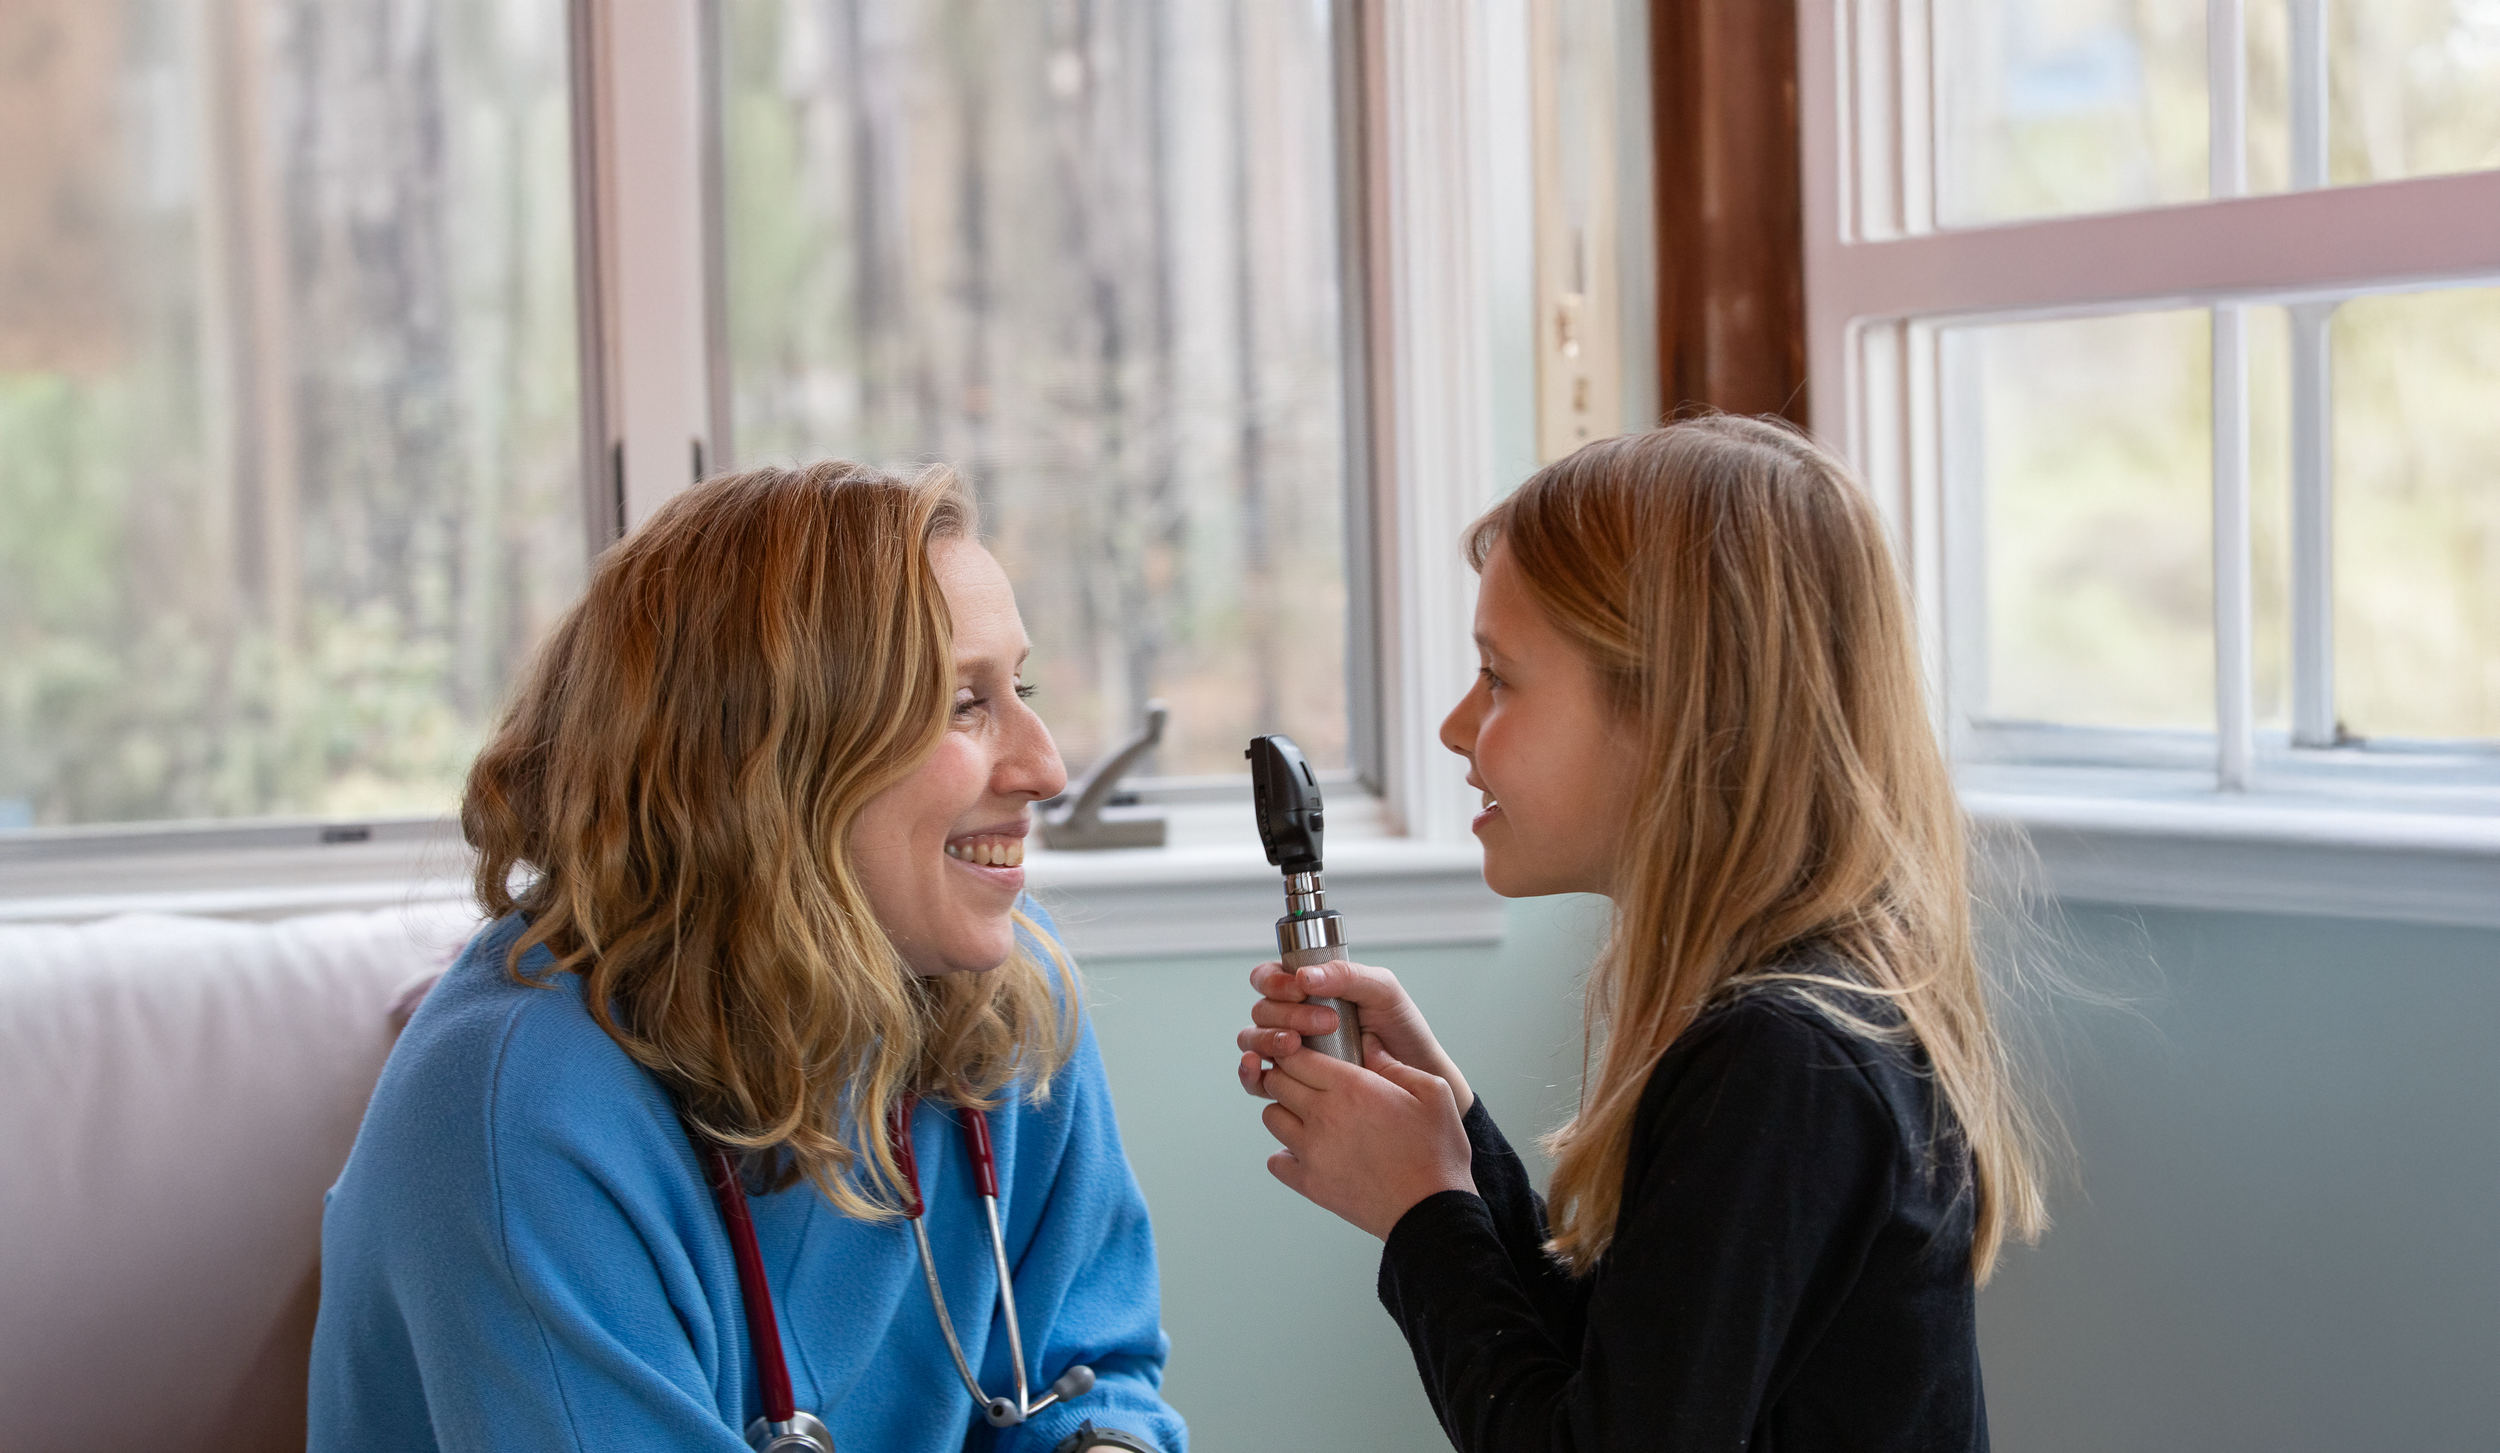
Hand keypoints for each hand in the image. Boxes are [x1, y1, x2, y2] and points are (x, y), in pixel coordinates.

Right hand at [1235, 958, 1473, 1114]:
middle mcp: (1292, 1019)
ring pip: (1253, 1039)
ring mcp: (1289, 1052)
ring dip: (1267, 1039)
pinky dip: (1249, 1073)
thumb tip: (1305, 975)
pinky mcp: (1290, 1085)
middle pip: (1262, 1009)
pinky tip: (1258, 1068)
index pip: (1270, 978)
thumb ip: (1346, 974)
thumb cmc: (1401, 1030)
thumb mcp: (1382, 990)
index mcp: (1309, 990)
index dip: (1277, 981)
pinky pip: (1255, 1079)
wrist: (1417, 1076)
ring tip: (1294, 1046)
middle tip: (1325, 1023)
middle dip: (1286, 1013)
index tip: (1303, 988)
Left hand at [1253, 1035, 1475, 1237]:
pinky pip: (1275, 1161)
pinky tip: (1307, 1151)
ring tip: (1309, 1117)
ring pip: (1272, 1118)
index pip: (1296, 1056)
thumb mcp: (1433, 1093)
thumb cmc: (1437, 1152)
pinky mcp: (1310, 1184)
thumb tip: (1368, 1043)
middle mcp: (1324, 1115)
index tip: (1303, 1053)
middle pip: (1277, 1083)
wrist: (1431, 1210)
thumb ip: (1394, 1064)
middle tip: (1306, 1083)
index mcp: (1352, 1087)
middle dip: (1286, 1076)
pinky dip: (1285, 1154)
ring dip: (1285, 1112)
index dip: (1295, 1051)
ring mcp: (1312, 1151)